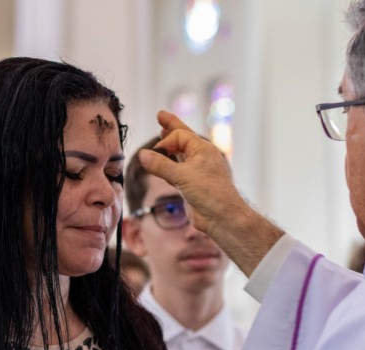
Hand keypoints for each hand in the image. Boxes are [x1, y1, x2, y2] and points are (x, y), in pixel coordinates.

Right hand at [139, 111, 284, 276]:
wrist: (222, 218)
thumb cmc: (209, 194)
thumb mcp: (182, 176)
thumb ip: (160, 165)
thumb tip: (142, 155)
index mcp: (203, 150)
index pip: (180, 135)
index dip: (166, 141)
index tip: (155, 153)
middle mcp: (201, 157)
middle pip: (183, 138)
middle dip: (171, 127)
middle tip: (160, 116)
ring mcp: (197, 171)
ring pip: (180, 153)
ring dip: (170, 145)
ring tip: (162, 132)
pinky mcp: (192, 184)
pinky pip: (177, 169)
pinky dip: (169, 164)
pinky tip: (164, 161)